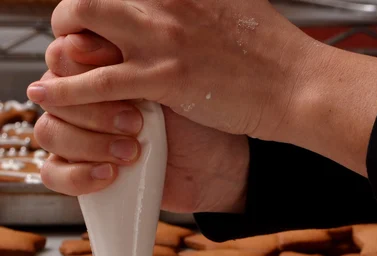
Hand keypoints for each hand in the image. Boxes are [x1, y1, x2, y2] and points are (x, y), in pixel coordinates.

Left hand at [28, 0, 312, 141]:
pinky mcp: (163, 77)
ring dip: (62, 45)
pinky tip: (51, 95)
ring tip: (60, 67)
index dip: (100, 4)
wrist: (295, 85)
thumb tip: (183, 6)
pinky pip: (95, 81)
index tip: (95, 21)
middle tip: (74, 40)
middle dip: (71, 15)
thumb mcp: (231, 5)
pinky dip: (66, 90)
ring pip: (80, 20)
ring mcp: (162, 33)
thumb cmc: (268, 54)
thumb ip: (196, 3)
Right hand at [36, 33, 248, 212]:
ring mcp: (83, 136)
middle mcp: (86, 99)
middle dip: (93, 110)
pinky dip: (76, 176)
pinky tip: (110, 175)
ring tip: (131, 152)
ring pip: (48, 130)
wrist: (219, 164)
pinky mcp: (84, 171)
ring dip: (88, 142)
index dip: (84, 68)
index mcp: (103, 66)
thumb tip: (82, 43)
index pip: (63, 55)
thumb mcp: (170, 79)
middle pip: (51, 93)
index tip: (119, 79)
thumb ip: (127, 59)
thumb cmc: (202, 117)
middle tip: (135, 122)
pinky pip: (52, 172)